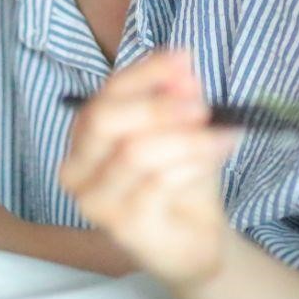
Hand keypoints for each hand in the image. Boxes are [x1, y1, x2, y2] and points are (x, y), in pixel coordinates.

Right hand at [57, 49, 240, 289]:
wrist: (195, 240)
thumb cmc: (180, 181)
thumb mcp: (182, 129)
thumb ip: (176, 99)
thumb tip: (182, 69)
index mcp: (84, 137)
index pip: (104, 94)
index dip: (144, 73)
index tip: (183, 59)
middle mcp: (77, 169)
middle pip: (104, 120)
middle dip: (156, 106)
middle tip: (201, 106)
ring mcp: (94, 201)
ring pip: (134, 152)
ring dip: (185, 138)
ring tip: (221, 133)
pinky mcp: (120, 227)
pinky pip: (156, 184)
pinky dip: (193, 162)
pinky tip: (218, 152)